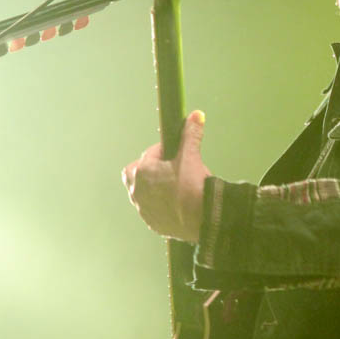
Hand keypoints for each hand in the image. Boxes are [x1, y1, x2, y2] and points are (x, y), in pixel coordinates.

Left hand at [122, 110, 209, 242]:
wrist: (203, 218)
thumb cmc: (193, 185)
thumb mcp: (191, 156)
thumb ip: (190, 134)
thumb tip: (196, 115)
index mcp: (142, 171)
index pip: (150, 154)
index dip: (164, 151)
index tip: (176, 153)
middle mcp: (137, 191)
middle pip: (136, 174)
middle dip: (148, 169)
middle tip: (168, 169)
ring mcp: (143, 209)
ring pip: (141, 193)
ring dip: (152, 188)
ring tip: (173, 188)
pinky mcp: (152, 223)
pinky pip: (150, 210)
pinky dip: (159, 205)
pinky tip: (174, 204)